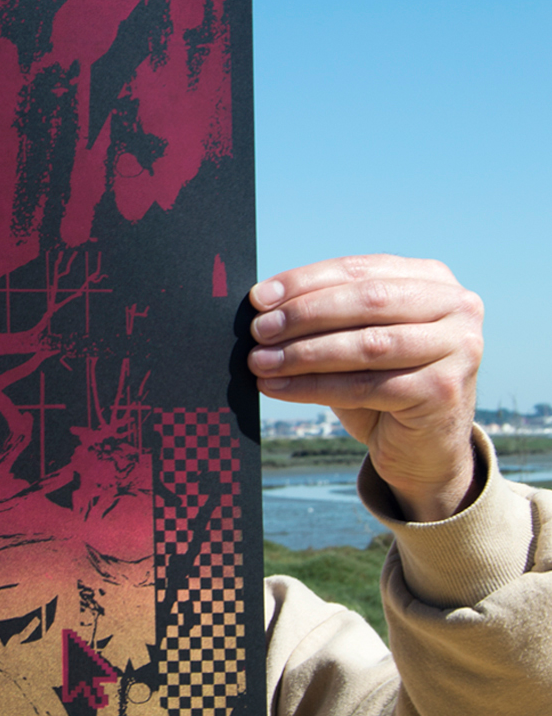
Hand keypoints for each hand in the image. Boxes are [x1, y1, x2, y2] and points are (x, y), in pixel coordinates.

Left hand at [248, 255, 483, 522]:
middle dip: (303, 315)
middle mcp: (457, 307)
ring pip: (366, 345)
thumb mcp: (357, 336)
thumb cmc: (382, 381)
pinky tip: (276, 387)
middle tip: (258, 331)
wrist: (422, 445)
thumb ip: (327, 312)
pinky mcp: (443, 391)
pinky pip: (364, 387)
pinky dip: (312, 387)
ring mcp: (459, 348)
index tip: (258, 298)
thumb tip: (262, 304)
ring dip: (303, 353)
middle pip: (366, 302)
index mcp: (431, 279)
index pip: (359, 270)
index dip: (304, 281)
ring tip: (259, 361)